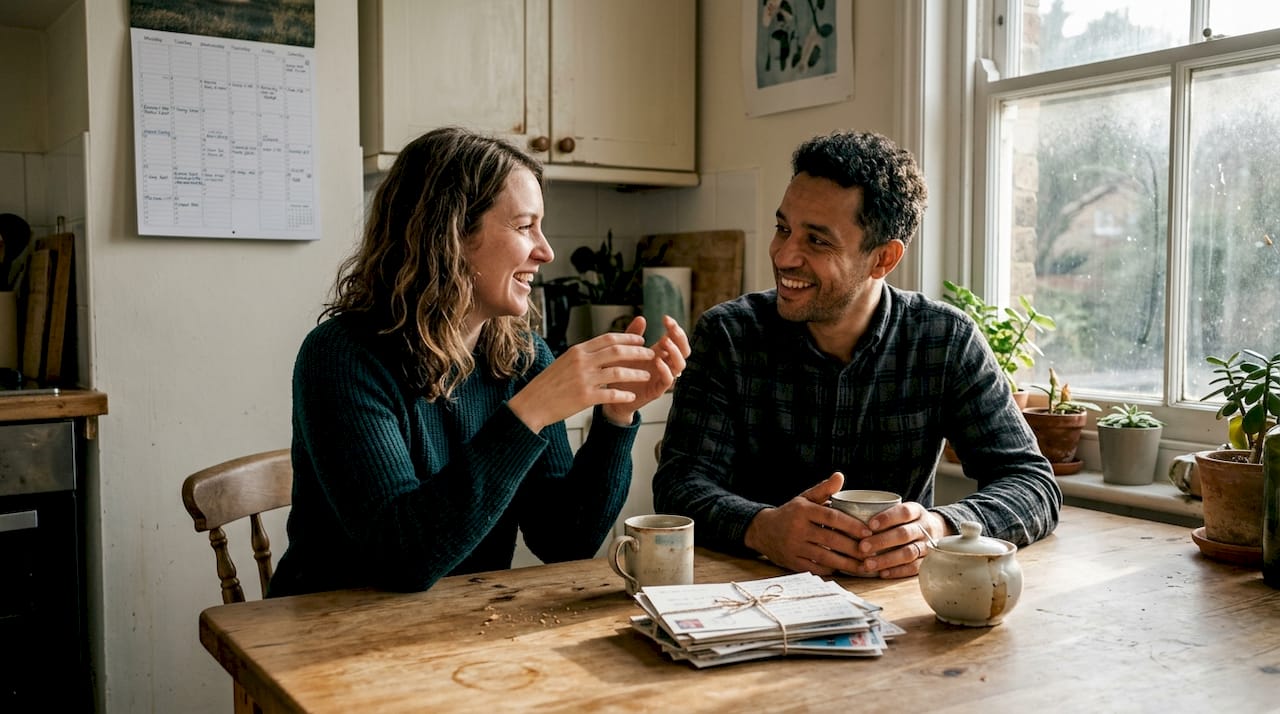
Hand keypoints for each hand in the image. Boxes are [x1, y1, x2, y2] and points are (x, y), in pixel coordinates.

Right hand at [507, 331, 656, 431]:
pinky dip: (624, 394)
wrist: (532, 403)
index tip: (641, 341)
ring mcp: (584, 379)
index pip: (608, 339)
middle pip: (618, 352)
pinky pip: (611, 395)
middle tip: (652, 355)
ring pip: (619, 373)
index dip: (628, 339)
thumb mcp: (564, 362)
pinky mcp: (585, 397)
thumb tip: (602, 349)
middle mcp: (582, 362)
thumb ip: (584, 355)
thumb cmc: (549, 384)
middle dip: (638, 353)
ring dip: (636, 374)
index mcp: (578, 351)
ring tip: (648, 375)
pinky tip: (632, 396)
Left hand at [599, 315, 690, 425]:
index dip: (674, 328)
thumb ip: (632, 335)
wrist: (612, 394)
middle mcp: (665, 364)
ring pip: (680, 365)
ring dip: (675, 352)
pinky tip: (658, 361)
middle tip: (671, 329)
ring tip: (665, 342)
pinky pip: (668, 380)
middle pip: (684, 350)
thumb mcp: (624, 349)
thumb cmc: (620, 371)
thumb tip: (641, 318)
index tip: (666, 318)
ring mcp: (663, 377)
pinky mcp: (657, 390)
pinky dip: (665, 370)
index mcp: (660, 352)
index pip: (676, 339)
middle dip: (680, 338)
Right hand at [743, 472, 876, 575]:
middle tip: (872, 551)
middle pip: (831, 540)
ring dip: (848, 563)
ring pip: (826, 557)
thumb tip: (840, 476)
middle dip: (854, 548)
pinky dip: (832, 570)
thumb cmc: (790, 513)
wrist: (762, 531)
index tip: (869, 531)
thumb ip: (823, 489)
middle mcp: (798, 529)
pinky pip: (816, 569)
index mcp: (803, 510)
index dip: (852, 525)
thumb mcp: (804, 498)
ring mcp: (794, 547)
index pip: (832, 517)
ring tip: (865, 566)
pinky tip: (845, 570)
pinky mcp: (792, 563)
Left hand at [850, 505, 949, 578]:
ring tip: (868, 564)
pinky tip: (882, 573)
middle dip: (882, 541)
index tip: (870, 524)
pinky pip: (915, 568)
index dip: (887, 518)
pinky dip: (898, 571)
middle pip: (904, 534)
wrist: (936, 530)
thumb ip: (879, 510)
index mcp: (916, 511)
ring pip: (909, 553)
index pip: (904, 512)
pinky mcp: (928, 561)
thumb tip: (845, 512)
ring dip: (887, 559)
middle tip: (862, 547)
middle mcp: (925, 527)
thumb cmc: (906, 521)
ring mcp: (928, 545)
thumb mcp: (899, 509)